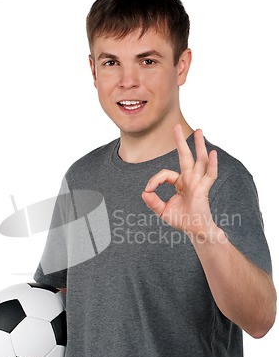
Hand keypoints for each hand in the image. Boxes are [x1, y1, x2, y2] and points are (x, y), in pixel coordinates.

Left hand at [142, 124, 220, 241]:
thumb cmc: (182, 220)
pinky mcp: (204, 189)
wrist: (195, 230)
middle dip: (181, 141)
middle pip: (186, 156)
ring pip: (199, 160)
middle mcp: (190, 179)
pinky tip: (212, 153)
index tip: (148, 190)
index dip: (155, 180)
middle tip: (176, 126)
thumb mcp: (162, 211)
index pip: (166, 174)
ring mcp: (198, 183)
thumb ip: (153, 202)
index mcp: (181, 183)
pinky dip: (212, 164)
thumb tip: (144, 193)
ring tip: (199, 131)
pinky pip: (209, 175)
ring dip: (199, 145)